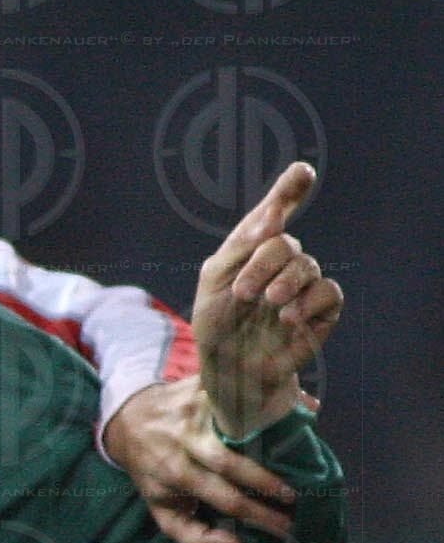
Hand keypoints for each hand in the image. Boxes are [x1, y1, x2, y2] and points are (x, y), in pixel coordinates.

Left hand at [104, 375, 298, 542]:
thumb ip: (195, 537)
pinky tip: (301, 406)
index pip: (225, 498)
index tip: (286, 526)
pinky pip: (241, 392)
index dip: (259, 514)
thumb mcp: (163, 509)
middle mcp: (186, 440)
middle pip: (231, 462)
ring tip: (303, 450)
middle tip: (297, 496)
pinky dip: (272, 396)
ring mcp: (194, 410)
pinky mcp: (202, 384)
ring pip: (240, 421)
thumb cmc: (153, 470)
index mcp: (177, 472)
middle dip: (268, 481)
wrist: (128, 420)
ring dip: (274, 434)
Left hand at [192, 162, 342, 440]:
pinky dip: (307, 302)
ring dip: (283, 283)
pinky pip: (328, 292)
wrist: (228, 370)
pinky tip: (287, 318)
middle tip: (244, 294)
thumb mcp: (215, 280)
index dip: (289, 189)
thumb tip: (274, 223)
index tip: (302, 172)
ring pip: (306, 265)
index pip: (275, 210)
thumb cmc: (217, 324)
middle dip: (262, 265)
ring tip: (267, 305)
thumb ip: (240, 247)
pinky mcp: (321, 309)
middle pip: (284, 243)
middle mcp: (281, 260)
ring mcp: (303, 283)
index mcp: (253, 246)